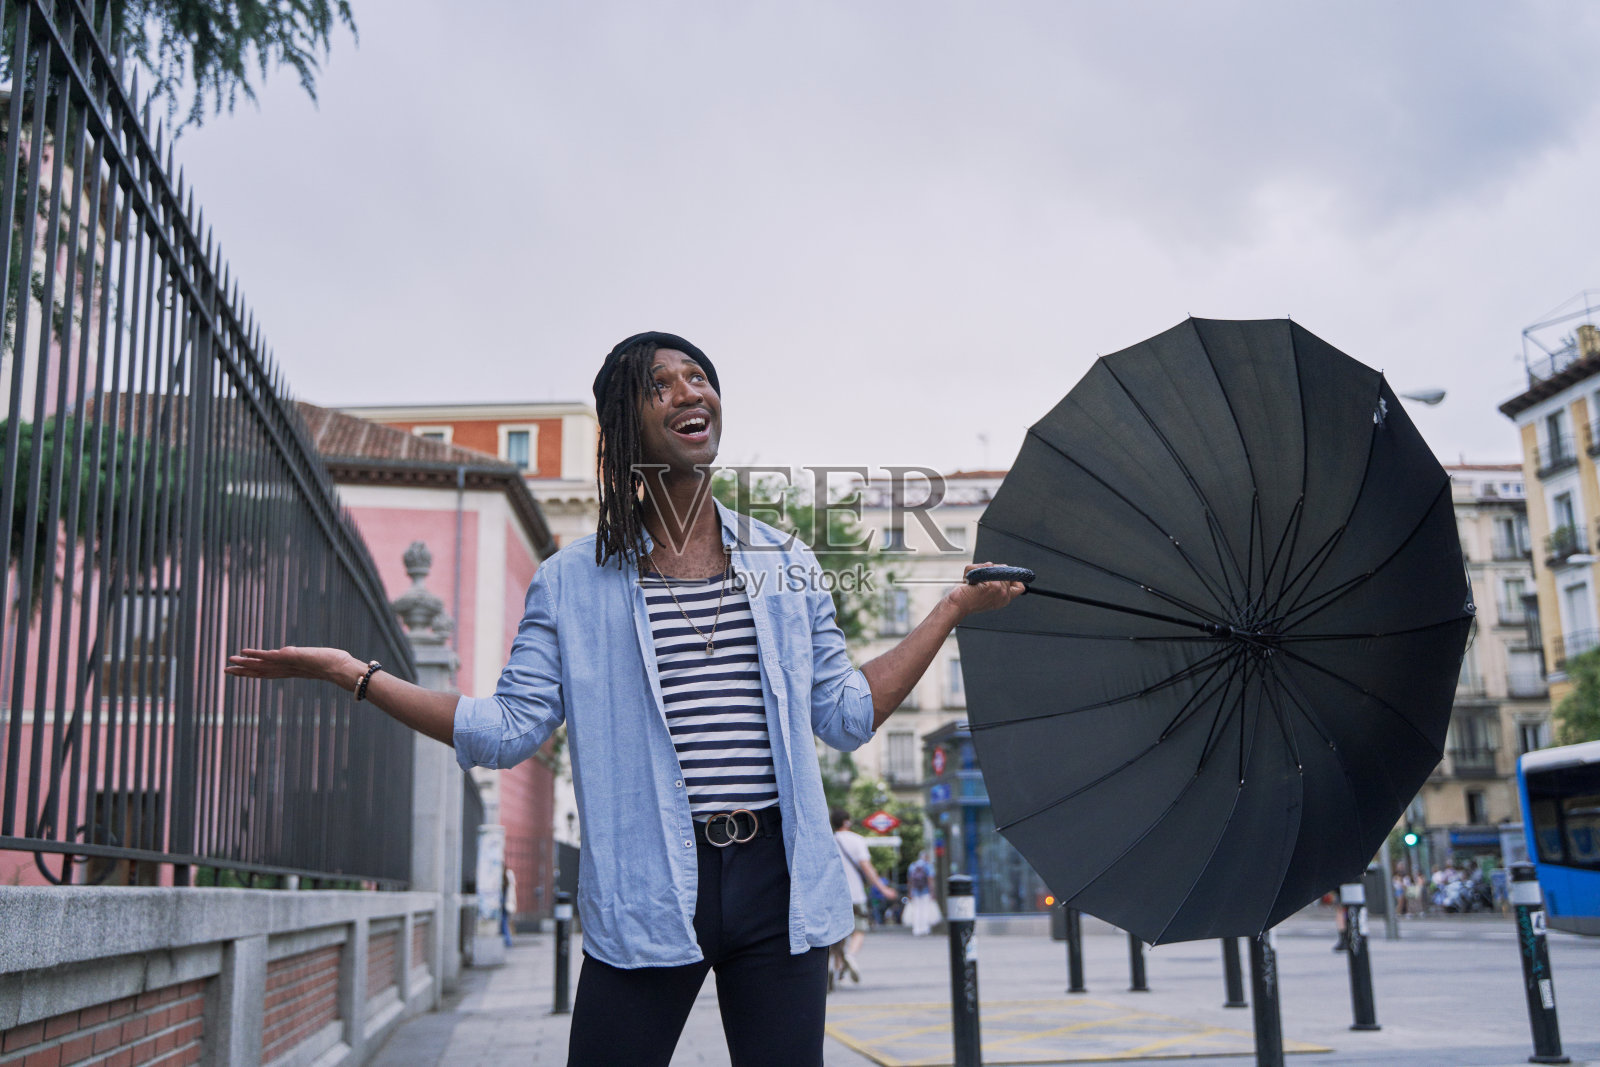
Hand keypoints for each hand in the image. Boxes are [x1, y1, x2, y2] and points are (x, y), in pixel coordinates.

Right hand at [226, 647, 363, 690]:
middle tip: (226, 670)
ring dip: (244, 664)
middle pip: (260, 672)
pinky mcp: (291, 657)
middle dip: (242, 672)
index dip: (253, 672)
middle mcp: (287, 670)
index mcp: (291, 671)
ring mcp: (287, 664)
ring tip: (228, 663)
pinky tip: (244, 652)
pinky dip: (256, 654)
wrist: (342, 669)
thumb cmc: (336, 665)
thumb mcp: (318, 661)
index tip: (240, 671)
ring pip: (261, 666)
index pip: (268, 673)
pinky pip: (269, 656)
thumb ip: (309, 659)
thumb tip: (309, 657)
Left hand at [943, 561, 1026, 619]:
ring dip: (982, 568)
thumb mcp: (985, 592)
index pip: (1019, 586)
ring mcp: (1000, 590)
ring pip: (994, 566)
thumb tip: (996, 567)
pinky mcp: (993, 585)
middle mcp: (1004, 595)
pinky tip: (971, 579)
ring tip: (974, 579)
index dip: (1013, 577)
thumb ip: (995, 581)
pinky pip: (985, 567)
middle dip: (992, 568)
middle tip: (981, 577)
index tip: (1002, 573)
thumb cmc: (967, 599)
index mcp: (1004, 599)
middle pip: (1005, 570)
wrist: (957, 605)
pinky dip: (975, 569)